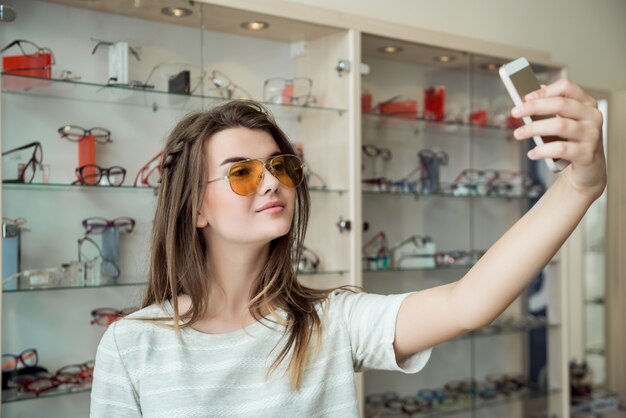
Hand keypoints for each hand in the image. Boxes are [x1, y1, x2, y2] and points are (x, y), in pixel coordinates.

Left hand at [511, 79, 606, 198]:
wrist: (589, 167)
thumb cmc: (571, 140)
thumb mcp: (564, 120)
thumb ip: (550, 108)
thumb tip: (527, 98)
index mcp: (586, 103)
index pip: (567, 87)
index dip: (544, 91)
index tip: (525, 97)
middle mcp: (592, 116)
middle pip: (561, 104)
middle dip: (534, 107)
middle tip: (515, 113)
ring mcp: (592, 135)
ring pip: (559, 126)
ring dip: (534, 129)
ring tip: (518, 134)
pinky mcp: (587, 154)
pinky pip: (561, 149)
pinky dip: (542, 151)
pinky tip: (532, 153)